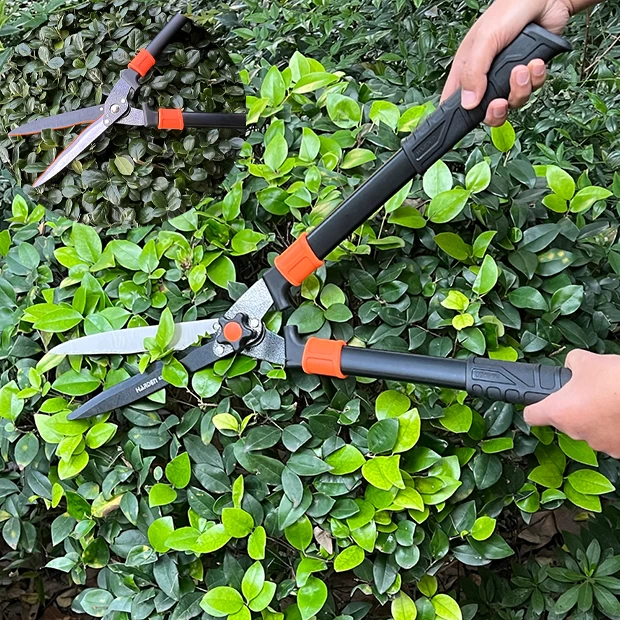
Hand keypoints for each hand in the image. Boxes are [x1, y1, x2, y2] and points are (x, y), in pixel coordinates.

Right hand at [441, 0, 573, 125]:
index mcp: (467, 69)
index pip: (453, 102)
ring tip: (523, 68)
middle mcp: (486, 77)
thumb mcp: (485, 40)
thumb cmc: (510, 9)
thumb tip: (468, 103)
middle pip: (485, 112)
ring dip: (520, 89)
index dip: (455, 117)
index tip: (460, 126)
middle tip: (500, 102)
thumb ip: (473, 72)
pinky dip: (536, 79)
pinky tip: (536, 62)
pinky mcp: (528, 75)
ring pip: (511, 104)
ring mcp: (507, 78)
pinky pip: (532, 91)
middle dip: (495, 111)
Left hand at [524, 350, 619, 457]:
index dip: (533, 406)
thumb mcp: (586, 361)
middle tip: (590, 392)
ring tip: (610, 400)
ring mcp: (598, 444)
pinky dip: (613, 426)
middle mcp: (574, 432)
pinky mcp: (619, 450)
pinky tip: (619, 411)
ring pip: (589, 428)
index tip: (537, 403)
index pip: (531, 416)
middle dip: (575, 407)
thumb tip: (572, 365)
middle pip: (565, 420)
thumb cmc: (615, 380)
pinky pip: (610, 436)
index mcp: (559, 411)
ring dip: (596, 417)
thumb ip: (572, 363)